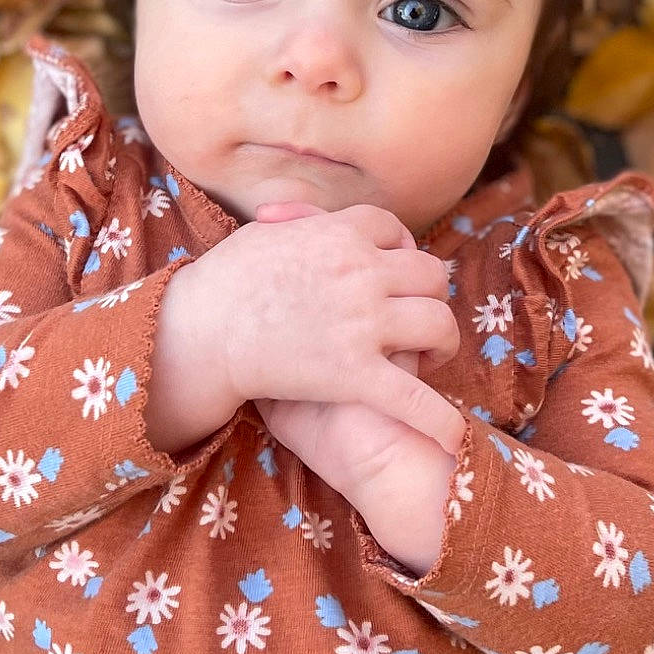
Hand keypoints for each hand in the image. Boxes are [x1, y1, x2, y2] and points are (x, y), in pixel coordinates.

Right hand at [247, 201, 462, 455]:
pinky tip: (453, 436)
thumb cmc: (222, 284)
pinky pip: (414, 398)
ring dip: (443, 340)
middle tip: (418, 312)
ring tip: (432, 356)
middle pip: (429, 272)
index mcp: (340, 234)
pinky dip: (438, 420)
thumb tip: (316, 217)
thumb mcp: (264, 234)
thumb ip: (301, 222)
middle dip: (430, 292)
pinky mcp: (357, 374)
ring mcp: (364, 323)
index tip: (393, 265)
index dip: (398, 247)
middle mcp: (362, 272)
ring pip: (437, 324)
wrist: (200, 332)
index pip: (394, 229)